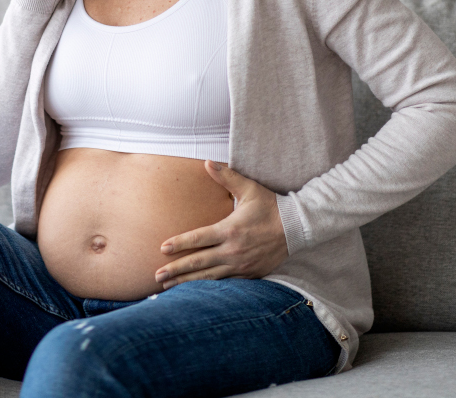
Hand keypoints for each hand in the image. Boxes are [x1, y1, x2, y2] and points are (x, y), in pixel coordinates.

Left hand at [153, 161, 288, 288]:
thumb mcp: (249, 189)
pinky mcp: (250, 274)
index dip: (179, 243)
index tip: (162, 248)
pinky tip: (195, 292)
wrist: (298, 227)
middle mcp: (233, 250)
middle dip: (175, 270)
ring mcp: (241, 265)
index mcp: (230, 230)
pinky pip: (225, 283)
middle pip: (198, 262)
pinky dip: (209, 288)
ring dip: (187, 282)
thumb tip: (207, 162)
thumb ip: (227, 177)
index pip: (198, 238)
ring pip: (209, 277)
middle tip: (157, 275)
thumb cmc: (272, 206)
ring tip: (168, 287)